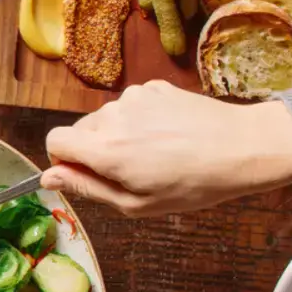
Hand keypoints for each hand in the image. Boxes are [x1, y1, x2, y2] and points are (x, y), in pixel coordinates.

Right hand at [41, 80, 291, 216]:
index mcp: (104, 148)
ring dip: (120, 134)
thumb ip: (87, 189)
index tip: (86, 174)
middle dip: (94, 150)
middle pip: (80, 130)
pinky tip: (169, 136)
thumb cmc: (194, 184)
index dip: (64, 161)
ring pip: (108, 118)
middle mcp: (112, 116)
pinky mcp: (154, 87)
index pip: (54, 141)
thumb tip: (49, 178)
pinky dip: (141, 120)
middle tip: (131, 172)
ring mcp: (134, 97)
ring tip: (156, 154)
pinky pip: (133, 105)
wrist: (242, 148)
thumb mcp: (137, 203)